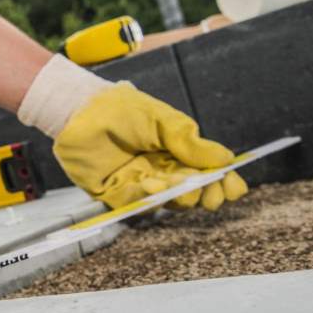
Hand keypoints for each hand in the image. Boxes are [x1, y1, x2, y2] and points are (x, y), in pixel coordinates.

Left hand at [53, 84, 247, 209]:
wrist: (79, 108)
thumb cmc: (121, 108)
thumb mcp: (162, 120)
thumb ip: (189, 141)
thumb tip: (226, 159)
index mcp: (175, 152)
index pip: (205, 173)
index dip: (222, 183)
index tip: (234, 188)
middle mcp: (159, 170)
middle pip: (189, 192)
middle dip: (203, 194)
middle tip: (207, 191)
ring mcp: (137, 183)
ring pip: (165, 201)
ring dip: (176, 195)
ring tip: (179, 183)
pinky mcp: (113, 193)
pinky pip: (134, 204)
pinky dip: (146, 198)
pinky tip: (150, 185)